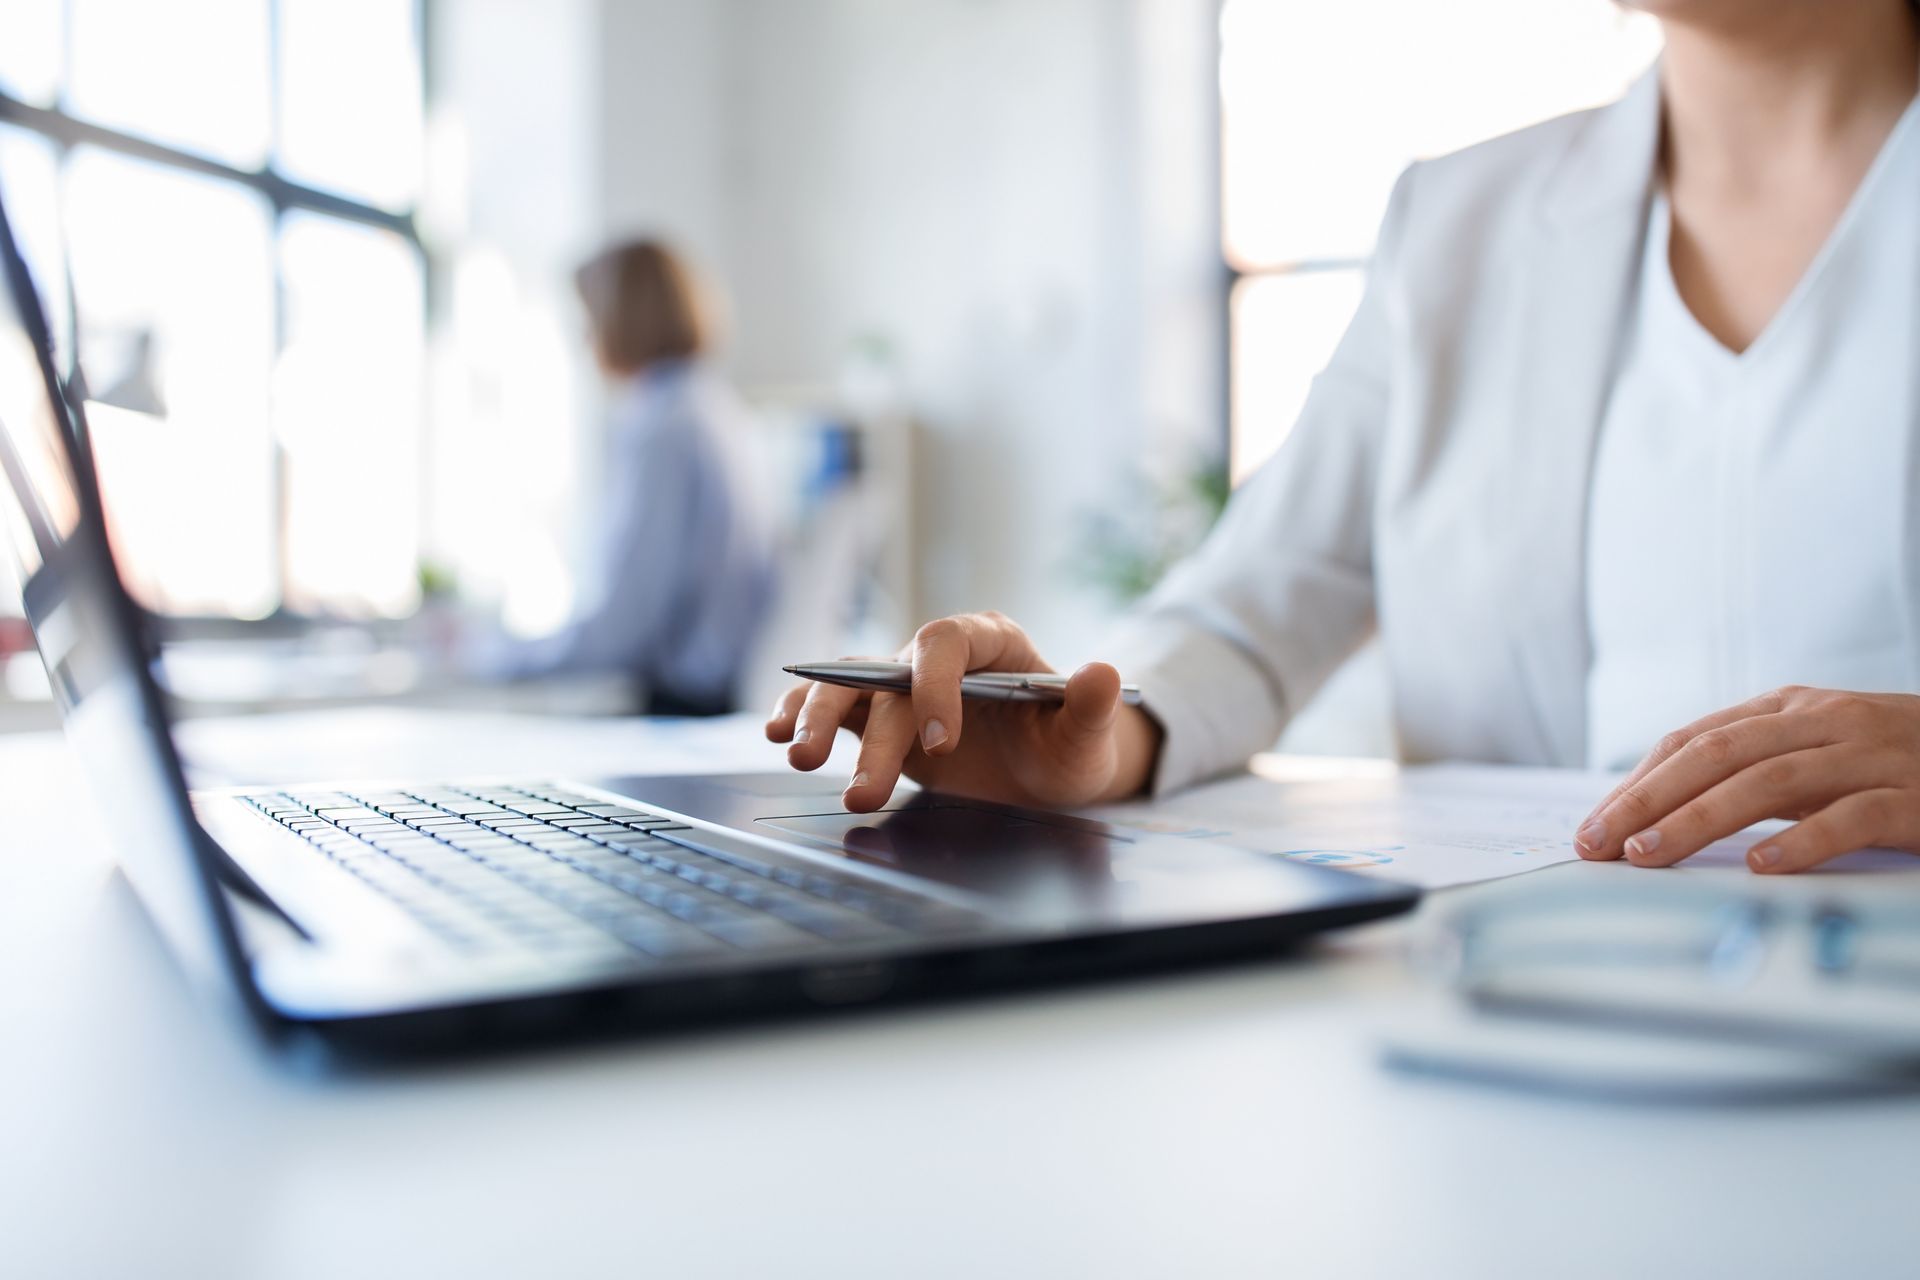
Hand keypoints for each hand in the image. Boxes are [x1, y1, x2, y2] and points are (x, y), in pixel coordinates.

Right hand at [764, 611, 1161, 811]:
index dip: (935, 685)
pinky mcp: (879, 718)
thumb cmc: (1069, 748)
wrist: (1048, 775)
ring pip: (848, 685)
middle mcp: (938, 657)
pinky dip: (801, 715)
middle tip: (865, 789)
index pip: (946, 644)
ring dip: (819, 719)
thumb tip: (1103, 672)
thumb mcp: (1087, 736)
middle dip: (873, 732)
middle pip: (889, 675)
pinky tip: (777, 735)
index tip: (941, 743)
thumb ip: (1090, 707)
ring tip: (798, 758)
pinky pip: (833, 707)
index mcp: (990, 642)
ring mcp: (903, 686)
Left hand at [1574, 686, 1919, 872]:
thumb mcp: (1817, 759)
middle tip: (1599, 844)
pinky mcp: (1916, 796)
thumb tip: (1661, 817)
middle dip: (1647, 800)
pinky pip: (1851, 817)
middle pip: (1715, 754)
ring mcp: (1871, 755)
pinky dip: (1803, 842)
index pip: (1693, 740)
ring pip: (1768, 781)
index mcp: (1790, 710)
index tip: (1592, 827)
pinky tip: (1763, 868)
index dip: (1637, 783)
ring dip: (1699, 820)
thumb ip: (1753, 776)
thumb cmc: (1895, 767)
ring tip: (1650, 855)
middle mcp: (1824, 722)